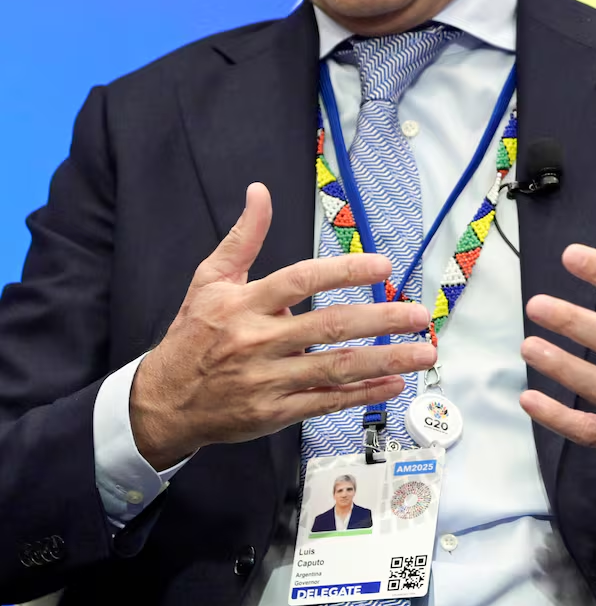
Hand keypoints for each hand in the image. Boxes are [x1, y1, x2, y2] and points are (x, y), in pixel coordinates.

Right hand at [130, 183, 436, 469]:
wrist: (161, 402)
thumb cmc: (193, 336)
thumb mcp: (210, 281)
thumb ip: (243, 238)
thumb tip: (259, 192)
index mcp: (243, 304)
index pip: (301, 280)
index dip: (344, 271)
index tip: (384, 266)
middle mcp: (257, 341)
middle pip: (328, 327)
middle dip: (380, 319)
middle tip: (418, 314)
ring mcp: (267, 380)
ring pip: (335, 368)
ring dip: (385, 360)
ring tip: (423, 351)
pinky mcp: (273, 412)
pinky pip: (326, 401)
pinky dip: (363, 395)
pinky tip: (394, 384)